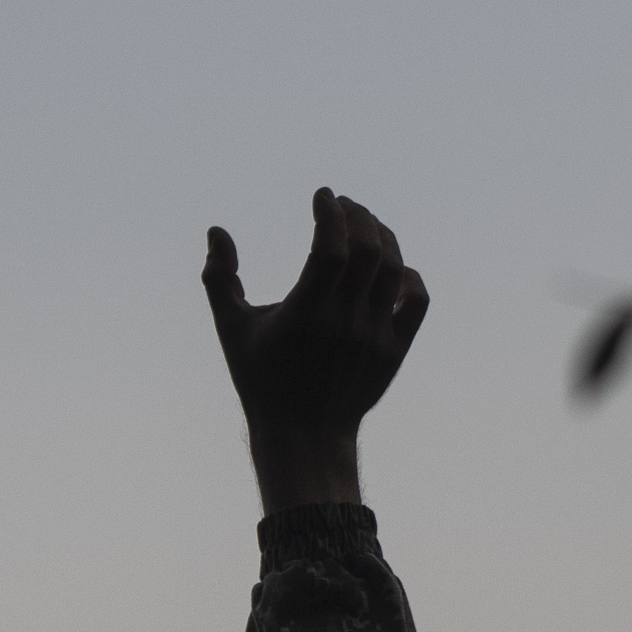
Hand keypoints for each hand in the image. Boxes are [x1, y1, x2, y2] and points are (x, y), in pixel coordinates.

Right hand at [201, 188, 426, 514]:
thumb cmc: (262, 379)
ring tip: (365, 224)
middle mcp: (344, 323)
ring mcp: (374, 337)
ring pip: (393, 268)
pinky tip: (390, 266)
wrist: (305, 436)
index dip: (330, 214)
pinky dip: (407, 274)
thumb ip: (220, 278)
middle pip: (367, 250)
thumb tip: (216, 231)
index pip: (330, 249)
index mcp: (304, 315)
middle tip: (344, 205)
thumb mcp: (231, 330)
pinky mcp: (395, 350)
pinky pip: (415, 299)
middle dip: (357, 216)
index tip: (323, 195)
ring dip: (382, 236)